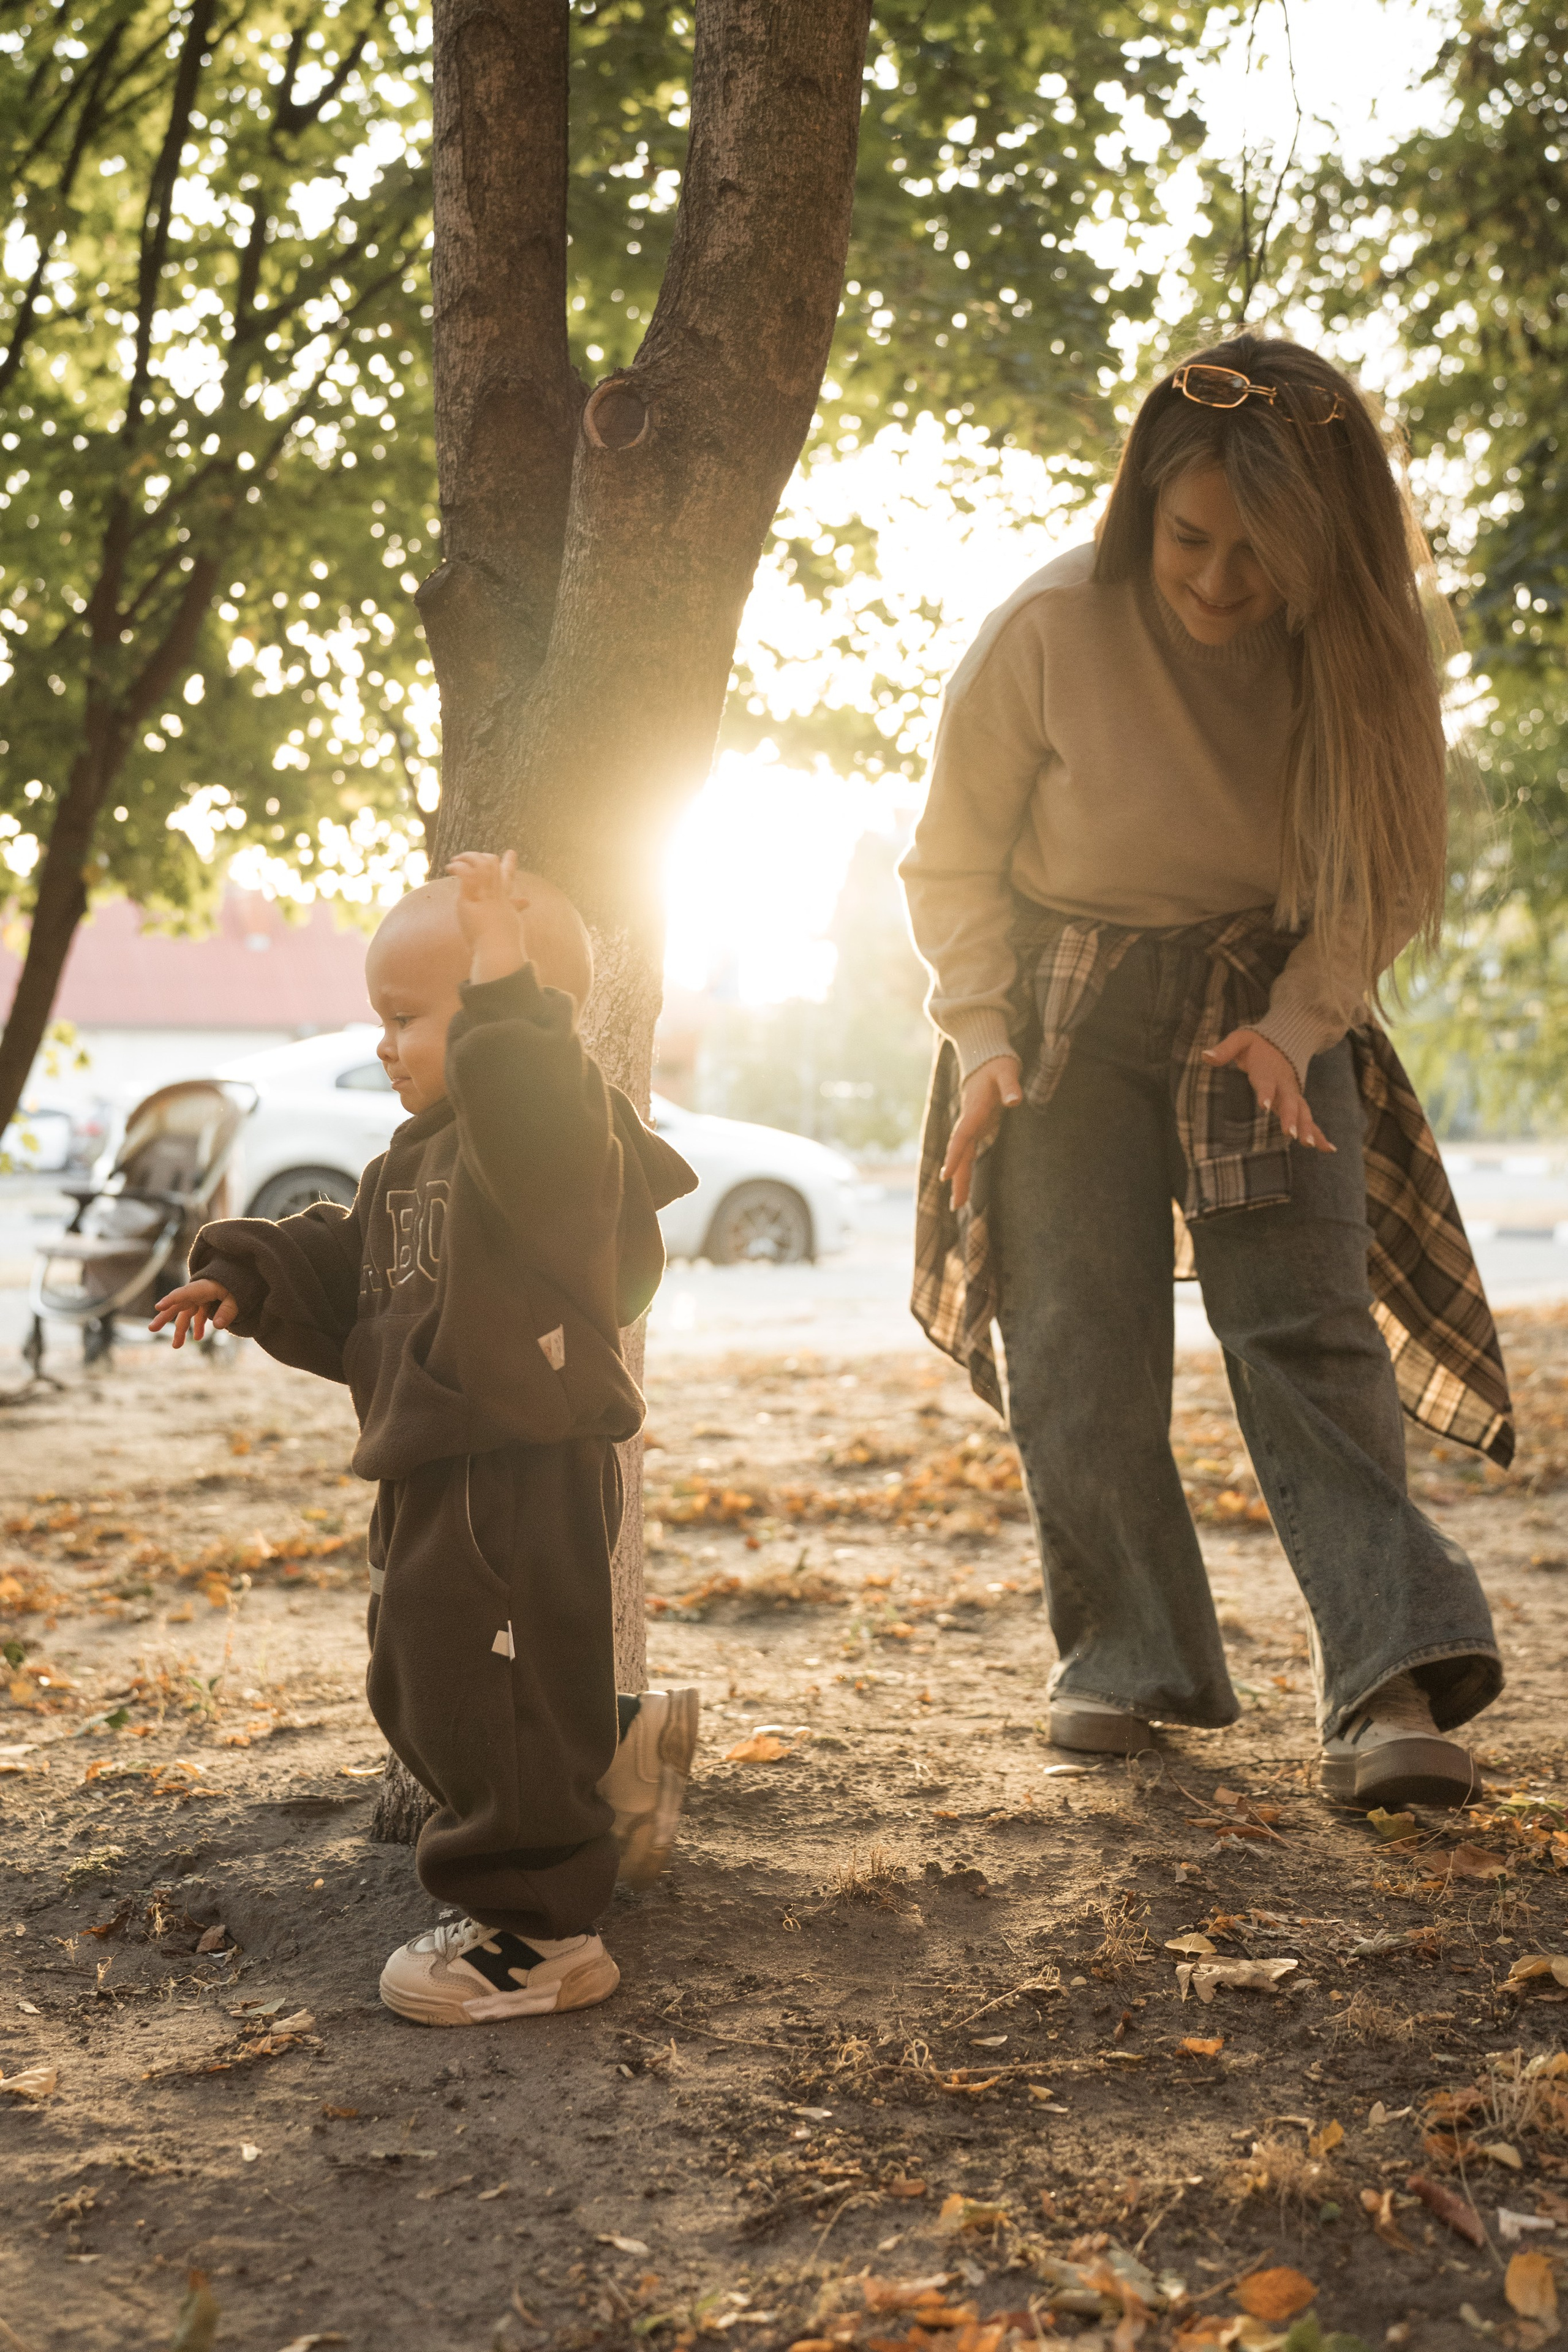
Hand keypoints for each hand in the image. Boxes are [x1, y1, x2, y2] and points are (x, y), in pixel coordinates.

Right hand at [148, 1278, 237, 1347]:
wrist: (240, 1275)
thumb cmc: (238, 1283)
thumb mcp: (236, 1296)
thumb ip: (228, 1310)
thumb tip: (218, 1327)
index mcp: (203, 1286)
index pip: (184, 1293)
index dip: (171, 1299)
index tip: (158, 1306)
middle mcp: (197, 1292)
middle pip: (178, 1305)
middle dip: (164, 1317)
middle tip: (151, 1329)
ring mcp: (199, 1299)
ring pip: (185, 1314)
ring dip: (181, 1330)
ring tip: (176, 1346)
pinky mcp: (204, 1304)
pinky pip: (197, 1316)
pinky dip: (198, 1326)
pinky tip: (198, 1338)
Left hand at [447, 849, 528, 983]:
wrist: (498, 951)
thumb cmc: (502, 948)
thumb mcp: (507, 934)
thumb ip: (510, 927)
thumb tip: (516, 920)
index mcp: (504, 904)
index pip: (508, 880)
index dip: (509, 865)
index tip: (510, 853)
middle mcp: (496, 895)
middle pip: (495, 867)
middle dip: (484, 857)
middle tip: (467, 856)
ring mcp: (485, 895)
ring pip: (481, 865)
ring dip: (467, 859)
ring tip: (454, 861)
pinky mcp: (472, 898)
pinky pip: (467, 874)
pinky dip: (458, 867)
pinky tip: (451, 868)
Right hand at [940, 1054, 1022, 1210]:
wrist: (983, 1056)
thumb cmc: (997, 1062)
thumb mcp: (1007, 1070)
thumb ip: (1010, 1085)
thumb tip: (1014, 1101)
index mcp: (974, 1109)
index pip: (962, 1136)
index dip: (954, 1155)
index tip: (945, 1175)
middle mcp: (969, 1120)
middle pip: (959, 1153)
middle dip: (956, 1178)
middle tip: (955, 1206)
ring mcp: (971, 1125)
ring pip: (962, 1155)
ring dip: (959, 1178)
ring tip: (957, 1205)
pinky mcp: (977, 1127)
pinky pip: (968, 1152)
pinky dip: (964, 1169)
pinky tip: (964, 1185)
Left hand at [1202, 1029, 1334, 1151]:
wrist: (1284, 1040)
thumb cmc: (1257, 1043)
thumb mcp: (1241, 1040)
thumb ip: (1225, 1049)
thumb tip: (1205, 1056)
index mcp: (1268, 1070)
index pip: (1266, 1083)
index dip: (1266, 1093)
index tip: (1264, 1107)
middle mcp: (1284, 1084)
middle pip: (1289, 1101)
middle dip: (1291, 1118)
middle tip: (1291, 1134)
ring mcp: (1293, 1094)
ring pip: (1303, 1112)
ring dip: (1307, 1128)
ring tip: (1309, 1145)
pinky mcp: (1297, 1103)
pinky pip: (1310, 1119)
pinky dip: (1320, 1133)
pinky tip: (1328, 1149)